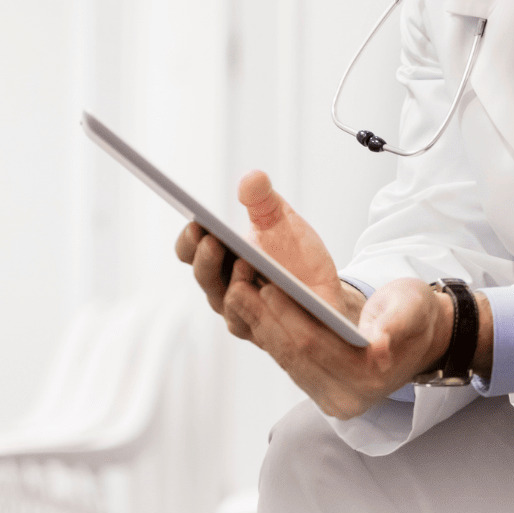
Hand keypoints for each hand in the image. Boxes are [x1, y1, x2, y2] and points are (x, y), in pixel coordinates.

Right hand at [178, 172, 363, 340]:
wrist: (325, 289)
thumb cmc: (295, 254)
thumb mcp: (282, 221)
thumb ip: (264, 200)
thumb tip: (253, 178)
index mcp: (219, 260)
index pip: (189, 251)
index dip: (188, 239)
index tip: (196, 223)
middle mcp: (223, 290)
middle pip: (204, 277)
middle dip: (206, 259)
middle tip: (213, 240)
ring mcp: (243, 315)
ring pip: (230, 304)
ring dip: (234, 285)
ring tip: (243, 265)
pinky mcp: (268, 334)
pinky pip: (259, 326)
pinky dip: (262, 310)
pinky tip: (271, 291)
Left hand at [225, 274, 451, 418]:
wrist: (417, 336)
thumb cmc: (415, 313)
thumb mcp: (414, 308)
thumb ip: (397, 324)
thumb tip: (380, 347)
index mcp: (369, 378)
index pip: (316, 346)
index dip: (289, 317)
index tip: (268, 287)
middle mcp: (346, 397)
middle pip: (294, 355)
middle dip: (264, 319)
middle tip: (238, 285)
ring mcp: (329, 397)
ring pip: (285, 358)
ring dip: (259, 325)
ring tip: (238, 292)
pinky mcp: (316, 389)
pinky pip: (286, 360)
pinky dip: (268, 332)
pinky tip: (252, 307)